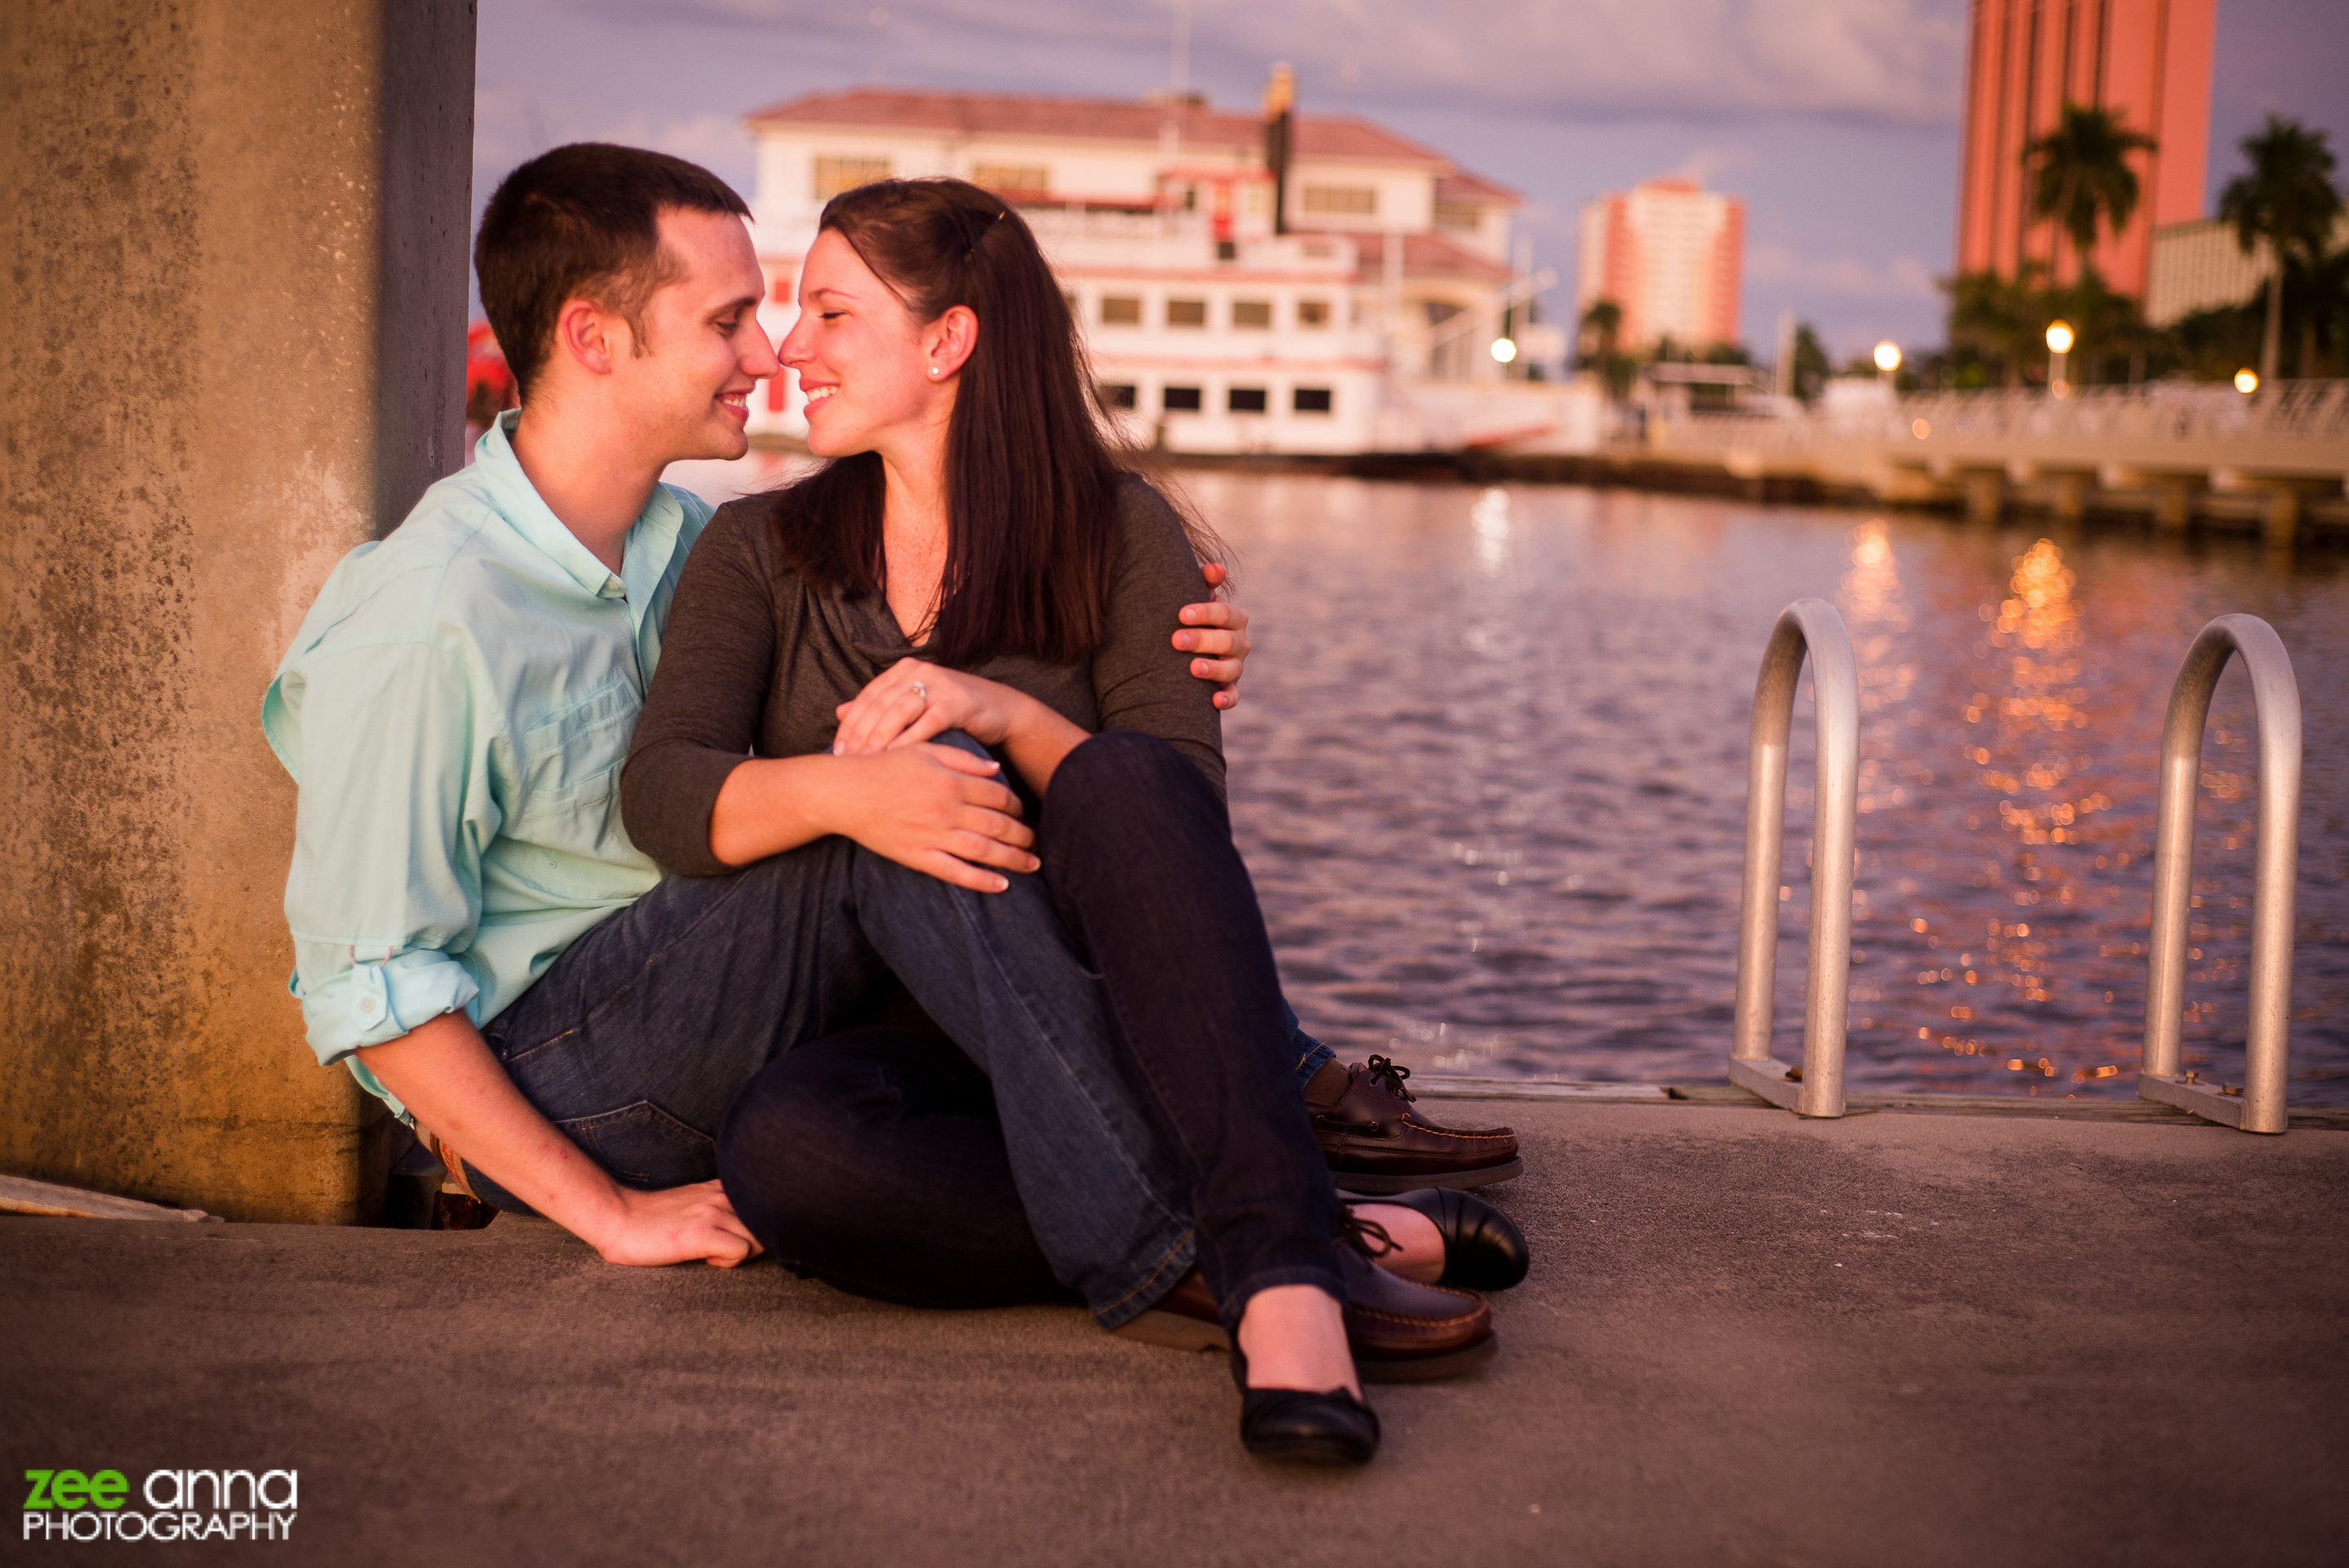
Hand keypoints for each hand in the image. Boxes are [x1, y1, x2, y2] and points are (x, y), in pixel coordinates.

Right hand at [577, 1180, 763, 1268]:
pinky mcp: (700, 1234)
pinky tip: (708, 1262)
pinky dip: (730, 1262)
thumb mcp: (692, 1202)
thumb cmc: (650, 1219)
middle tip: (730, 1252)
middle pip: (767, 1222)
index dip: (760, 1226)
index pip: (764, 1203)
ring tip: (717, 1256)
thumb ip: (717, 1205)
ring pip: (758, 1237)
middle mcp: (721, 1196)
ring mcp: (712, 1213)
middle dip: (757, 1242)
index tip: (739, 1238)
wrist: (616, 1218)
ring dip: (744, 1253)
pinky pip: (740, 1250)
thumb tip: (741, 1227)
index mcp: (720, 1188)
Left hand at [832, 658, 1023, 756]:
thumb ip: (879, 707)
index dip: (850, 723)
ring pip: (900, 710)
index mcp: (904, 669)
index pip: (868, 696)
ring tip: (868, 759)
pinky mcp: (959, 701)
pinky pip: (929, 721)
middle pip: (881, 703)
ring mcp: (940, 684)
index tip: (838, 750)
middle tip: (848, 758)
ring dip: (881, 736)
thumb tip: (839, 711)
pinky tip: (897, 756)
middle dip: (861, 732)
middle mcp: (919, 671)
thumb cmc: (954, 711)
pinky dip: (911, 739)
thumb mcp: (914, 706)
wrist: (1002, 710)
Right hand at [835, 741, 1037, 891]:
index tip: (1024, 811)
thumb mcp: (925, 750)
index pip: (999, 795)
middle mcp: (947, 809)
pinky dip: (981, 881)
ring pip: (985, 850)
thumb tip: (996, 769)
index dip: (1017, 805)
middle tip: (1037, 843)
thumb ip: (963, 758)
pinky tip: (1001, 885)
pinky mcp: (918, 856)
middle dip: (1024, 835)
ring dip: (1014, 859)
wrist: (845, 793)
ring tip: (1032, 864)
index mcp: (951, 781)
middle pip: (999, 825)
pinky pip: (956, 872)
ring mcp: (933, 835)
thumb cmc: (883, 767)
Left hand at [1175, 561, 1251, 709]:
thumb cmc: (1188, 618)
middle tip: (1175, 640)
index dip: (1205, 613)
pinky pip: (1233, 696)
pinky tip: (1214, 701)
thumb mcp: (1195, 597)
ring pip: (1231, 669)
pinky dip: (1226, 699)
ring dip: (1213, 668)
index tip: (1181, 614)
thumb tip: (1216, 569)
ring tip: (1192, 668)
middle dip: (1201, 640)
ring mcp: (1236, 667)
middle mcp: (1240, 642)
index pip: (1225, 613)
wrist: (1183, 649)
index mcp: (1234, 618)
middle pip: (1226, 640)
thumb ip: (1205, 581)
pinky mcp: (1230, 688)